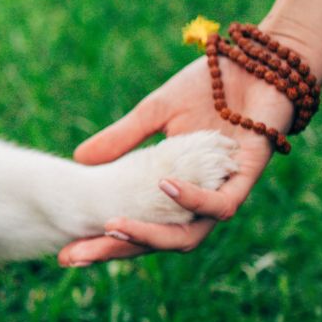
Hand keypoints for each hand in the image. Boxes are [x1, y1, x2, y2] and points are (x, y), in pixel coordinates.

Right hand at [58, 54, 294, 266]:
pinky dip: (190, 199)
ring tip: (111, 225)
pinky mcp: (247, 181)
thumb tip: (78, 159)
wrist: (256, 64)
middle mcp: (197, 203)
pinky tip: (163, 186)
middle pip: (155, 243)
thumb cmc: (210, 87)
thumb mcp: (155, 112)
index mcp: (174, 191)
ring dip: (148, 235)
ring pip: (186, 237)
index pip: (136, 226)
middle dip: (114, 250)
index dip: (102, 242)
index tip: (65, 254)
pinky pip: (219, 205)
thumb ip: (122, 138)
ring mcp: (222, 195)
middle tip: (74, 257)